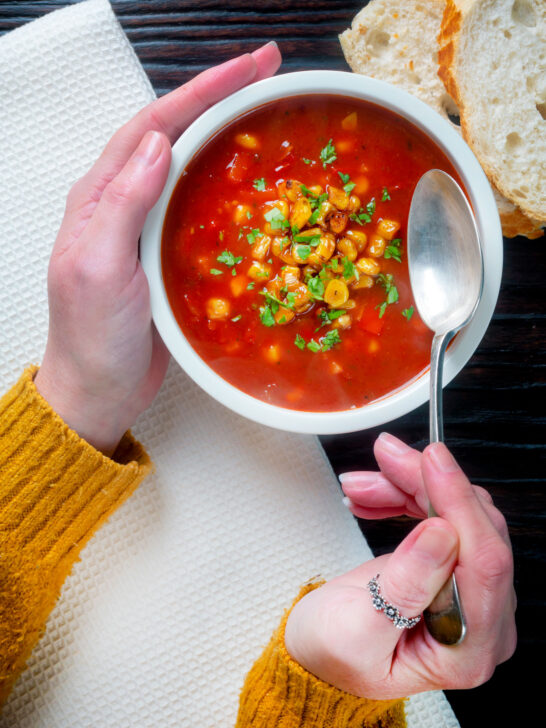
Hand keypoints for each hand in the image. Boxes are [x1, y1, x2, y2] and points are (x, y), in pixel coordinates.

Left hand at [34, 43, 281, 454]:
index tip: (250, 67)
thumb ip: (123, 203)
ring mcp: (148, 227)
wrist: (99, 390)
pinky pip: (201, 207)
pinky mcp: (169, 254)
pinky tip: (255, 183)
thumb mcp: (98, 268)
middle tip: (270, 73)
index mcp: (101, 197)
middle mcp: (124, 202)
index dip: (201, 90)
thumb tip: (162, 142)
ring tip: (268, 113)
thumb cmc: (92, 336)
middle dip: (220, 98)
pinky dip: (228, 185)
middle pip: (175, 134)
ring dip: (227, 134)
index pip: (153, 126)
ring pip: (190, 166)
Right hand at [284, 436, 515, 698]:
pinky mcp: (451, 569)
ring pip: (458, 514)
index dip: (459, 504)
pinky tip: (377, 493)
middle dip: (428, 484)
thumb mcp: (357, 629)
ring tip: (365, 481)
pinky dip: (408, 497)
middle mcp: (480, 621)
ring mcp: (468, 593)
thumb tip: (442, 534)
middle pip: (475, 531)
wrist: (317, 654)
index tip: (433, 463)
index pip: (484, 565)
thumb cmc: (333, 655)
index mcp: (467, 650)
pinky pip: (443, 516)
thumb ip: (405, 586)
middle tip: (387, 456)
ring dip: (412, 486)